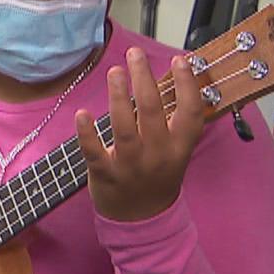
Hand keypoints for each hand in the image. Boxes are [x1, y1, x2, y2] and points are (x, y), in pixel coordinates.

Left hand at [76, 46, 204, 222]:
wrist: (143, 219)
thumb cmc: (158, 175)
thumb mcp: (176, 152)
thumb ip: (174, 122)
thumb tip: (172, 80)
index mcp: (180, 147)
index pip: (190, 111)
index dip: (187, 84)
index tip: (180, 60)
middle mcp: (158, 155)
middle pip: (152, 110)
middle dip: (143, 77)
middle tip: (135, 54)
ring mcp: (131, 166)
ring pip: (123, 126)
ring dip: (117, 95)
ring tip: (115, 71)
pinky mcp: (106, 175)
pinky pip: (94, 152)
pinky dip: (87, 133)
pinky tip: (82, 113)